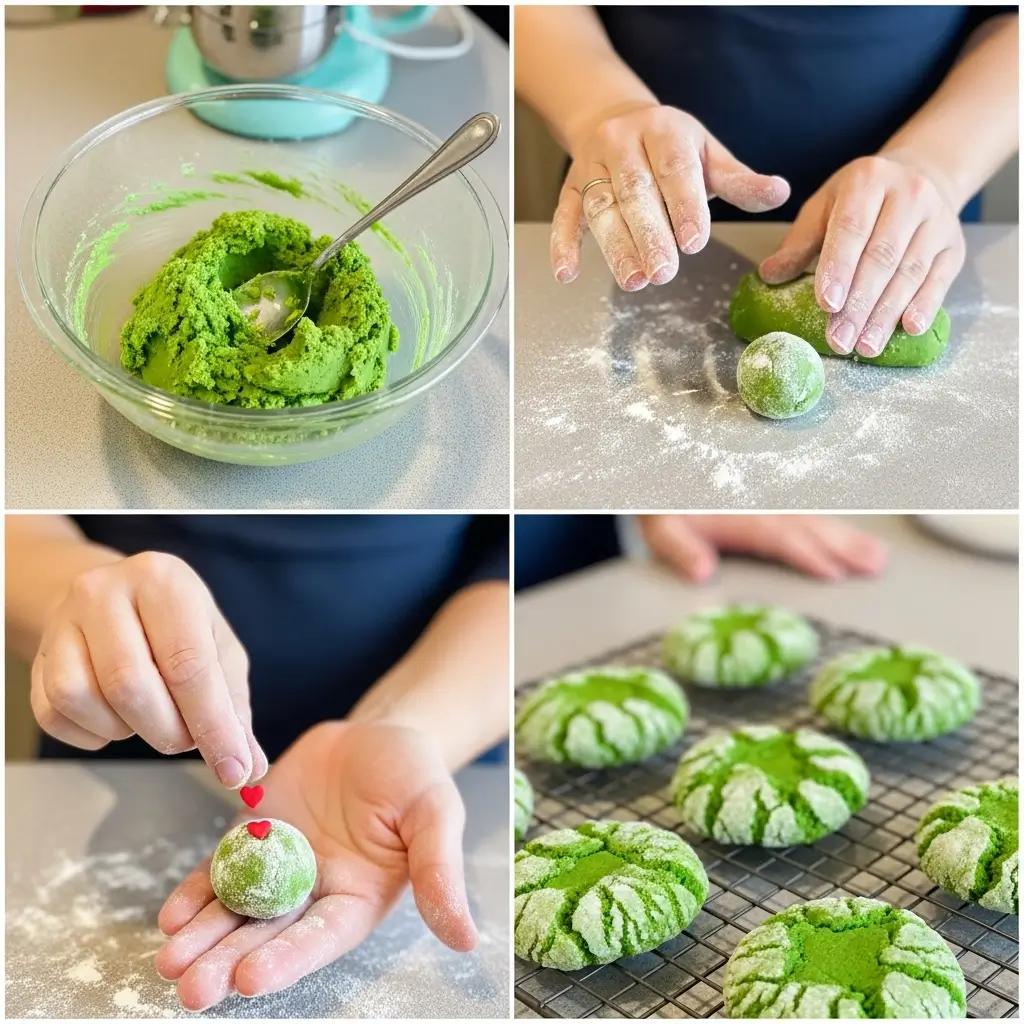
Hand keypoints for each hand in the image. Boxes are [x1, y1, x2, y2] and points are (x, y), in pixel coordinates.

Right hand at [29, 551, 264, 787]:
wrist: (112, 598)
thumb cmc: (176, 626)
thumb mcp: (217, 650)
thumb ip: (233, 707)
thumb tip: (250, 767)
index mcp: (163, 582)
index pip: (187, 664)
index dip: (212, 725)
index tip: (233, 768)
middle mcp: (105, 591)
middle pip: (130, 685)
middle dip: (168, 731)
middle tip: (187, 738)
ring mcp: (62, 622)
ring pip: (82, 698)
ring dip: (125, 729)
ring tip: (149, 716)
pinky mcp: (38, 656)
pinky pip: (54, 714)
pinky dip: (91, 733)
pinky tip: (115, 717)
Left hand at [155, 722, 476, 1010]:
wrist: (378, 731)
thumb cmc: (416, 773)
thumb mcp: (434, 814)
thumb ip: (439, 872)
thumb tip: (467, 938)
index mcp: (359, 899)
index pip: (320, 938)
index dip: (286, 959)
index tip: (249, 978)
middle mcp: (315, 892)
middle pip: (268, 935)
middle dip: (228, 960)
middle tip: (189, 985)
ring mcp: (279, 867)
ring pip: (235, 910)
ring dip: (202, 937)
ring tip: (169, 960)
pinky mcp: (253, 836)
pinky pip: (220, 869)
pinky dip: (197, 891)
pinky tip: (172, 913)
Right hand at [552, 104, 789, 289]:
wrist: (614, 119)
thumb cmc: (670, 148)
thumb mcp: (708, 155)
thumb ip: (739, 181)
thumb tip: (779, 192)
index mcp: (663, 131)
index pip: (674, 170)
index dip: (684, 206)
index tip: (694, 242)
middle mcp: (622, 144)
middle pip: (635, 192)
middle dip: (650, 235)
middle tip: (664, 273)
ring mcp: (591, 167)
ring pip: (601, 208)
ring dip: (615, 247)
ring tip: (634, 281)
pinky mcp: (570, 190)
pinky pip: (564, 217)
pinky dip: (562, 245)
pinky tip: (567, 274)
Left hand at [639, 515, 886, 582]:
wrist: (664, 474)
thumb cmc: (666, 508)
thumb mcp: (662, 529)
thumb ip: (681, 549)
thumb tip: (702, 572)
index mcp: (737, 515)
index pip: (778, 536)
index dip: (805, 554)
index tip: (833, 572)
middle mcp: (761, 507)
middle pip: (807, 527)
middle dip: (842, 546)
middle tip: (874, 564)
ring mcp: (772, 504)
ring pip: (816, 520)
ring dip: (848, 538)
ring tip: (877, 557)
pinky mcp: (775, 504)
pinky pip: (812, 514)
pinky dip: (837, 527)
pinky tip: (859, 541)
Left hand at [759, 154, 964, 357]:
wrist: (921, 176)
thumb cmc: (860, 201)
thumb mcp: (824, 209)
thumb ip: (799, 243)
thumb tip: (769, 274)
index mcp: (868, 181)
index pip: (852, 229)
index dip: (839, 268)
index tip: (826, 305)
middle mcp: (909, 194)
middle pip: (882, 257)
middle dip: (858, 304)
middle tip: (839, 340)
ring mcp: (937, 219)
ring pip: (910, 272)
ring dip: (886, 314)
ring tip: (865, 347)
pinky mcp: (954, 244)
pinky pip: (939, 279)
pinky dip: (925, 305)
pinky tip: (909, 329)